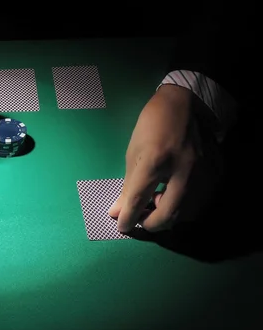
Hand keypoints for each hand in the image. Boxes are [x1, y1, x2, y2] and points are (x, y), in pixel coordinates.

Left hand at [108, 84, 221, 232]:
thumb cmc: (152, 126)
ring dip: (166, 215)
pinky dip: (182, 207)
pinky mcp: (214, 174)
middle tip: (138, 219)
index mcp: (155, 160)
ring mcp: (202, 173)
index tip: (122, 226)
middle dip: (149, 223)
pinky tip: (170, 196)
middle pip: (167, 214)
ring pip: (184, 213)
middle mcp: (183, 170)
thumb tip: (117, 212)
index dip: (127, 218)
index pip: (138, 200)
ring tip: (154, 204)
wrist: (185, 103)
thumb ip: (127, 186)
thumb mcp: (133, 153)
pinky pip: (197, 203)